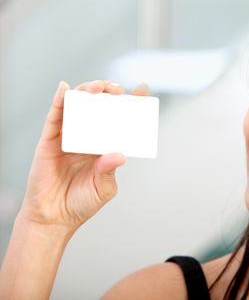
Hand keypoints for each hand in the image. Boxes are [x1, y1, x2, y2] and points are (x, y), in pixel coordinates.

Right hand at [18, 80, 148, 231]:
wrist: (54, 217)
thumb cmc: (82, 202)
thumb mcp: (103, 188)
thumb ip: (109, 171)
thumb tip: (118, 155)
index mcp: (104, 146)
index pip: (119, 120)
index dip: (131, 103)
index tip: (142, 89)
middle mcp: (88, 137)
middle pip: (99, 106)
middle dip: (109, 93)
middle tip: (117, 90)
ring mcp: (68, 136)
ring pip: (78, 106)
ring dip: (87, 91)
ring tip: (98, 87)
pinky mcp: (49, 140)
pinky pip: (54, 116)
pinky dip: (59, 100)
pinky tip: (65, 88)